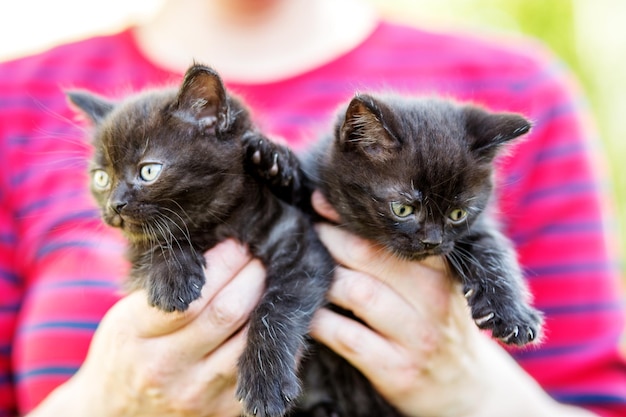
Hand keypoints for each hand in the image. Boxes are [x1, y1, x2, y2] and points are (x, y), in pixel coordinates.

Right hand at [29, 239, 265, 416]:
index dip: (224, 264)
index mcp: (136, 333)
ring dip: (266, 306)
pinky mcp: (220, 411)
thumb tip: (220, 248)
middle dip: (253, 277)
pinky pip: (258, 369)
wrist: (115, 413)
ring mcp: (195, 394)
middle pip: (227, 313)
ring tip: (271, 284)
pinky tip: (272, 320)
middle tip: (263, 257)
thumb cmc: (126, 351)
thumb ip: (166, 286)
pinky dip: (272, 341)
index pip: (191, 295)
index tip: (239, 243)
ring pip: (248, 342)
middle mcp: (165, 367)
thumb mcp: (127, 314)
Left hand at [308, 191, 590, 416]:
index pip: (393, 233)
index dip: (351, 216)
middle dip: (329, 240)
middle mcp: (434, 299)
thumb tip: (341, 214)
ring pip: (357, 292)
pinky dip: (319, 320)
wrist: (465, 387)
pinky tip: (306, 312)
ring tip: (302, 269)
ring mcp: (417, 336)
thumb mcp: (437, 285)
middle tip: (306, 233)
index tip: (320, 201)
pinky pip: (346, 336)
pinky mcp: (396, 370)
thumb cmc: (439, 323)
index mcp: (442, 270)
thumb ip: (404, 255)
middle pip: (370, 256)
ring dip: (322, 277)